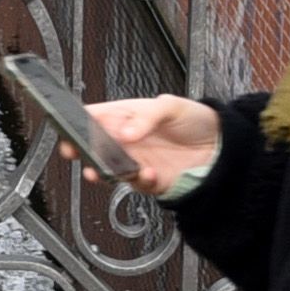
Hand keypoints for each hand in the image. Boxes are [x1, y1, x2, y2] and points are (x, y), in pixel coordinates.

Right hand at [79, 94, 222, 194]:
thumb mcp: (171, 106)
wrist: (220, 146)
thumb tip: (126, 130)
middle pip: (93, 147)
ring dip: (102, 171)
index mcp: (126, 116)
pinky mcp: (148, 181)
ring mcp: (135, 161)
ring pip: (108, 169)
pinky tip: (148, 172)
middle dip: (80, 150)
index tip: (70, 128)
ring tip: (102, 169)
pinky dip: (140, 180)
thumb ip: (147, 116)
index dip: (77, 122)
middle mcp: (125, 140)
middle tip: (75, 151)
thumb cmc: (194, 119)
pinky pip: (137, 184)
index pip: (94, 117)